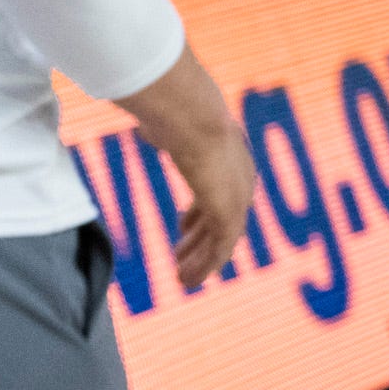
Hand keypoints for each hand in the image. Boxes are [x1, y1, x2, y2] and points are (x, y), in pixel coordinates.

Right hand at [164, 116, 254, 288]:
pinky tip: (188, 279)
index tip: (183, 226)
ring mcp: (237, 197)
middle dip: (200, 237)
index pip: (216, 191)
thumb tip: (148, 124)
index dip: (198, 211)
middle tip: (180, 253)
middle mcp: (239, 178)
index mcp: (228, 155)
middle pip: (221, 217)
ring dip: (201, 259)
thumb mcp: (170, 121)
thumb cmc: (174, 110)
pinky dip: (205, 265)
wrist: (192, 115)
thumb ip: (164, 130)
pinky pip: (220, 249)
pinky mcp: (229, 214)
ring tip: (182, 277)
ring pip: (221, 238)